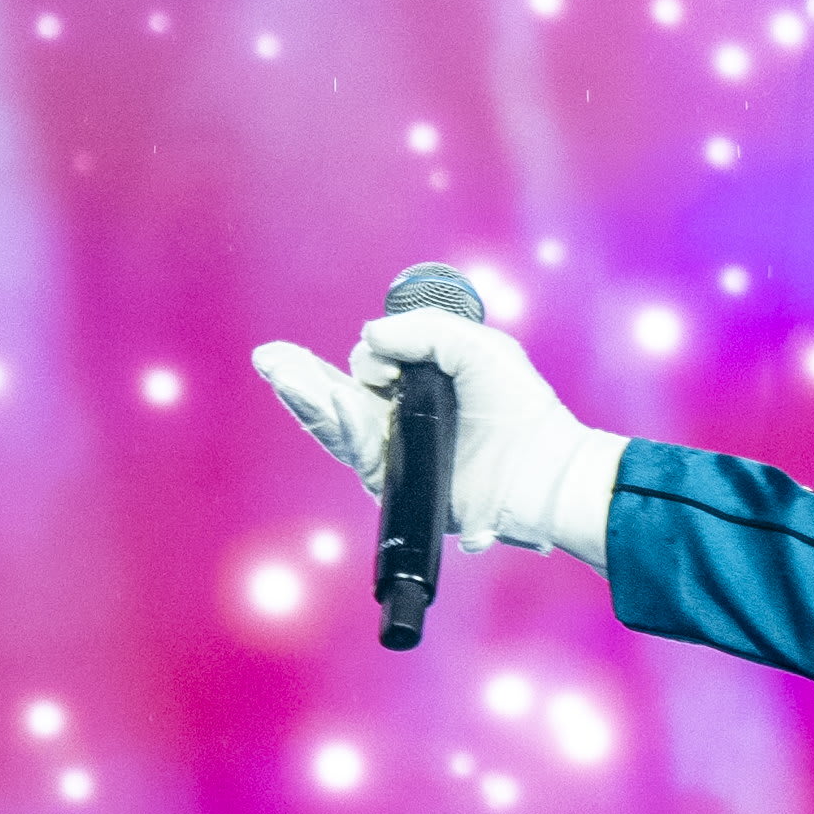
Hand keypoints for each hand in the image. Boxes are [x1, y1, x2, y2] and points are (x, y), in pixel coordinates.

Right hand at [251, 303, 623, 566]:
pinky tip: (325, 400)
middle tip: (269, 356)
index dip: (366, 356)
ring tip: (277, 368)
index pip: (369, 372)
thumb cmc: (521, 408)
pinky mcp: (396, 481)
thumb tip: (370, 337)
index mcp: (419, 391)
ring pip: (336, 423)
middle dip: (299, 377)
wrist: (544, 466)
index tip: (377, 348)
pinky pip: (358, 450)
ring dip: (304, 395)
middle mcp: (401, 423)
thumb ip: (425, 332)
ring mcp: (395, 454)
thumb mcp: (476, 348)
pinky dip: (339, 424)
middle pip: (337, 398)